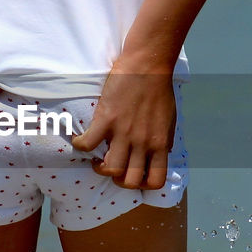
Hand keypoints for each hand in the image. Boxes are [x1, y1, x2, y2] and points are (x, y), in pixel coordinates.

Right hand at [71, 66, 174, 190]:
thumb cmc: (160, 91)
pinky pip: (87, 144)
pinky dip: (80, 146)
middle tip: (113, 167)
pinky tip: (81, 140)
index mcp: (160, 144)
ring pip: (109, 169)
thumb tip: (161, 154)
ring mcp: (123, 132)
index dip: (143, 185)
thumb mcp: (171, 121)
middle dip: (119, 180)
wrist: (148, 66)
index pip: (155, 181)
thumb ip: (164, 141)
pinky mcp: (106, 119)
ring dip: (101, 168)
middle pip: (128, 180)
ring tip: (97, 158)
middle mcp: (142, 143)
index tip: (134, 175)